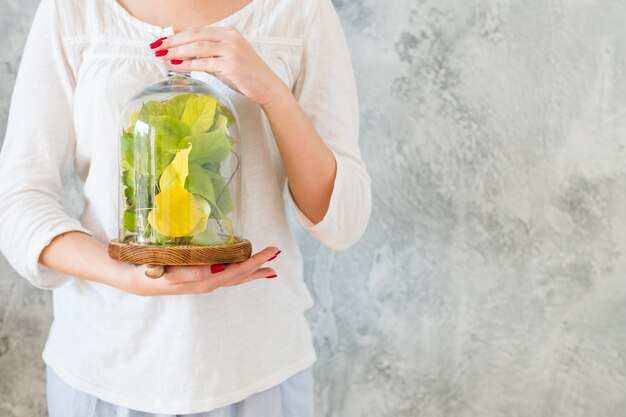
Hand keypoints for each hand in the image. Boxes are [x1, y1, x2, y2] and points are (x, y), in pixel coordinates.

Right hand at [123, 246, 280, 295]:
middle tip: (276, 252)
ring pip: (233, 278)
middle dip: (257, 265)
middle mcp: (205, 283)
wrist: (130, 278)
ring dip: (252, 271)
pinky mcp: (198, 278)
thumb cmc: (146, 272)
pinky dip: (239, 274)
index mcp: (201, 282)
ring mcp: (202, 282)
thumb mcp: (163, 272)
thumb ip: (187, 272)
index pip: (233, 272)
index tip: (267, 253)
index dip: (250, 263)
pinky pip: (224, 277)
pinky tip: (246, 270)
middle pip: (237, 276)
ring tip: (270, 268)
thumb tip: (213, 271)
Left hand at [150, 27, 289, 106]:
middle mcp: (230, 38)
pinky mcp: (231, 64)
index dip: (177, 35)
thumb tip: (184, 58)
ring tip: (161, 55)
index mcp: (229, 33)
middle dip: (173, 41)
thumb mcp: (226, 63)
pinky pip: (203, 62)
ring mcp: (231, 50)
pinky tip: (175, 66)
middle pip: (195, 35)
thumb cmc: (247, 77)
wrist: (268, 88)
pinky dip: (187, 64)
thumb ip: (208, 57)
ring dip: (177, 51)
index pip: (198, 31)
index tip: (162, 41)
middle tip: (156, 46)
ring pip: (197, 46)